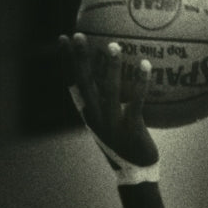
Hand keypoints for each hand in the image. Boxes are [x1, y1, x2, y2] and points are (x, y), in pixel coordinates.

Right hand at [59, 33, 157, 166]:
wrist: (134, 173)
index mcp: (89, 113)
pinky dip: (140, 82)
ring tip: (114, 45)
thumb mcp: (111, 123)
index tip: (63, 39)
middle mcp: (96, 117)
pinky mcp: (131, 128)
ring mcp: (112, 123)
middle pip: (85, 83)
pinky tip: (145, 64)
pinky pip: (136, 101)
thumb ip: (110, 102)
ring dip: (111, 67)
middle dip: (80, 59)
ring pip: (109, 90)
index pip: (73, 82)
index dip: (67, 61)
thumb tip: (115, 77)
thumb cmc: (125, 144)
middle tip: (79, 35)